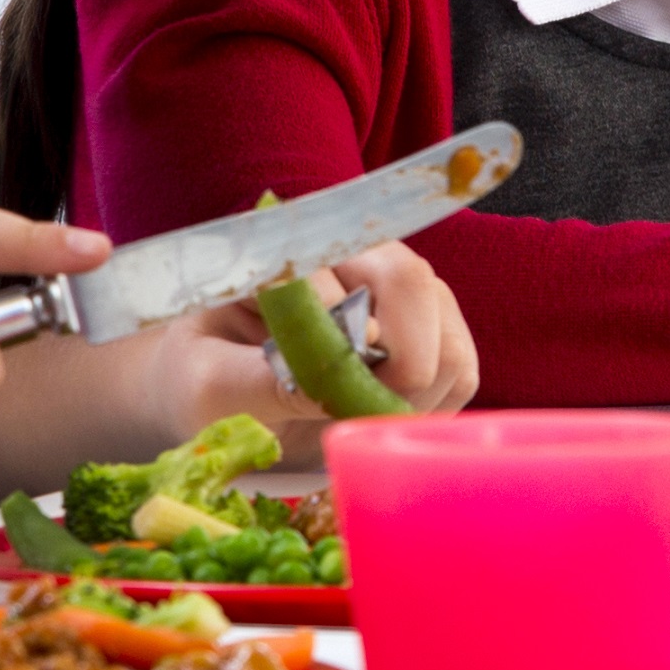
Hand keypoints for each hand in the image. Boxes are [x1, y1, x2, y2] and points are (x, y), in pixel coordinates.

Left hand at [155, 245, 482, 428]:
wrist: (222, 403)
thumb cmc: (206, 385)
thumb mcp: (209, 390)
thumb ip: (260, 379)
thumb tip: (330, 376)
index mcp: (291, 252)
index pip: (338, 274)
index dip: (340, 342)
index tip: (313, 391)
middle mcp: (355, 256)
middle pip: (411, 283)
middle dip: (394, 367)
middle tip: (349, 413)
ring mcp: (402, 292)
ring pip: (446, 335)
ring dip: (411, 398)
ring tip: (353, 418)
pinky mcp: (435, 331)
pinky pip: (462, 370)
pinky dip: (430, 409)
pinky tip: (379, 415)